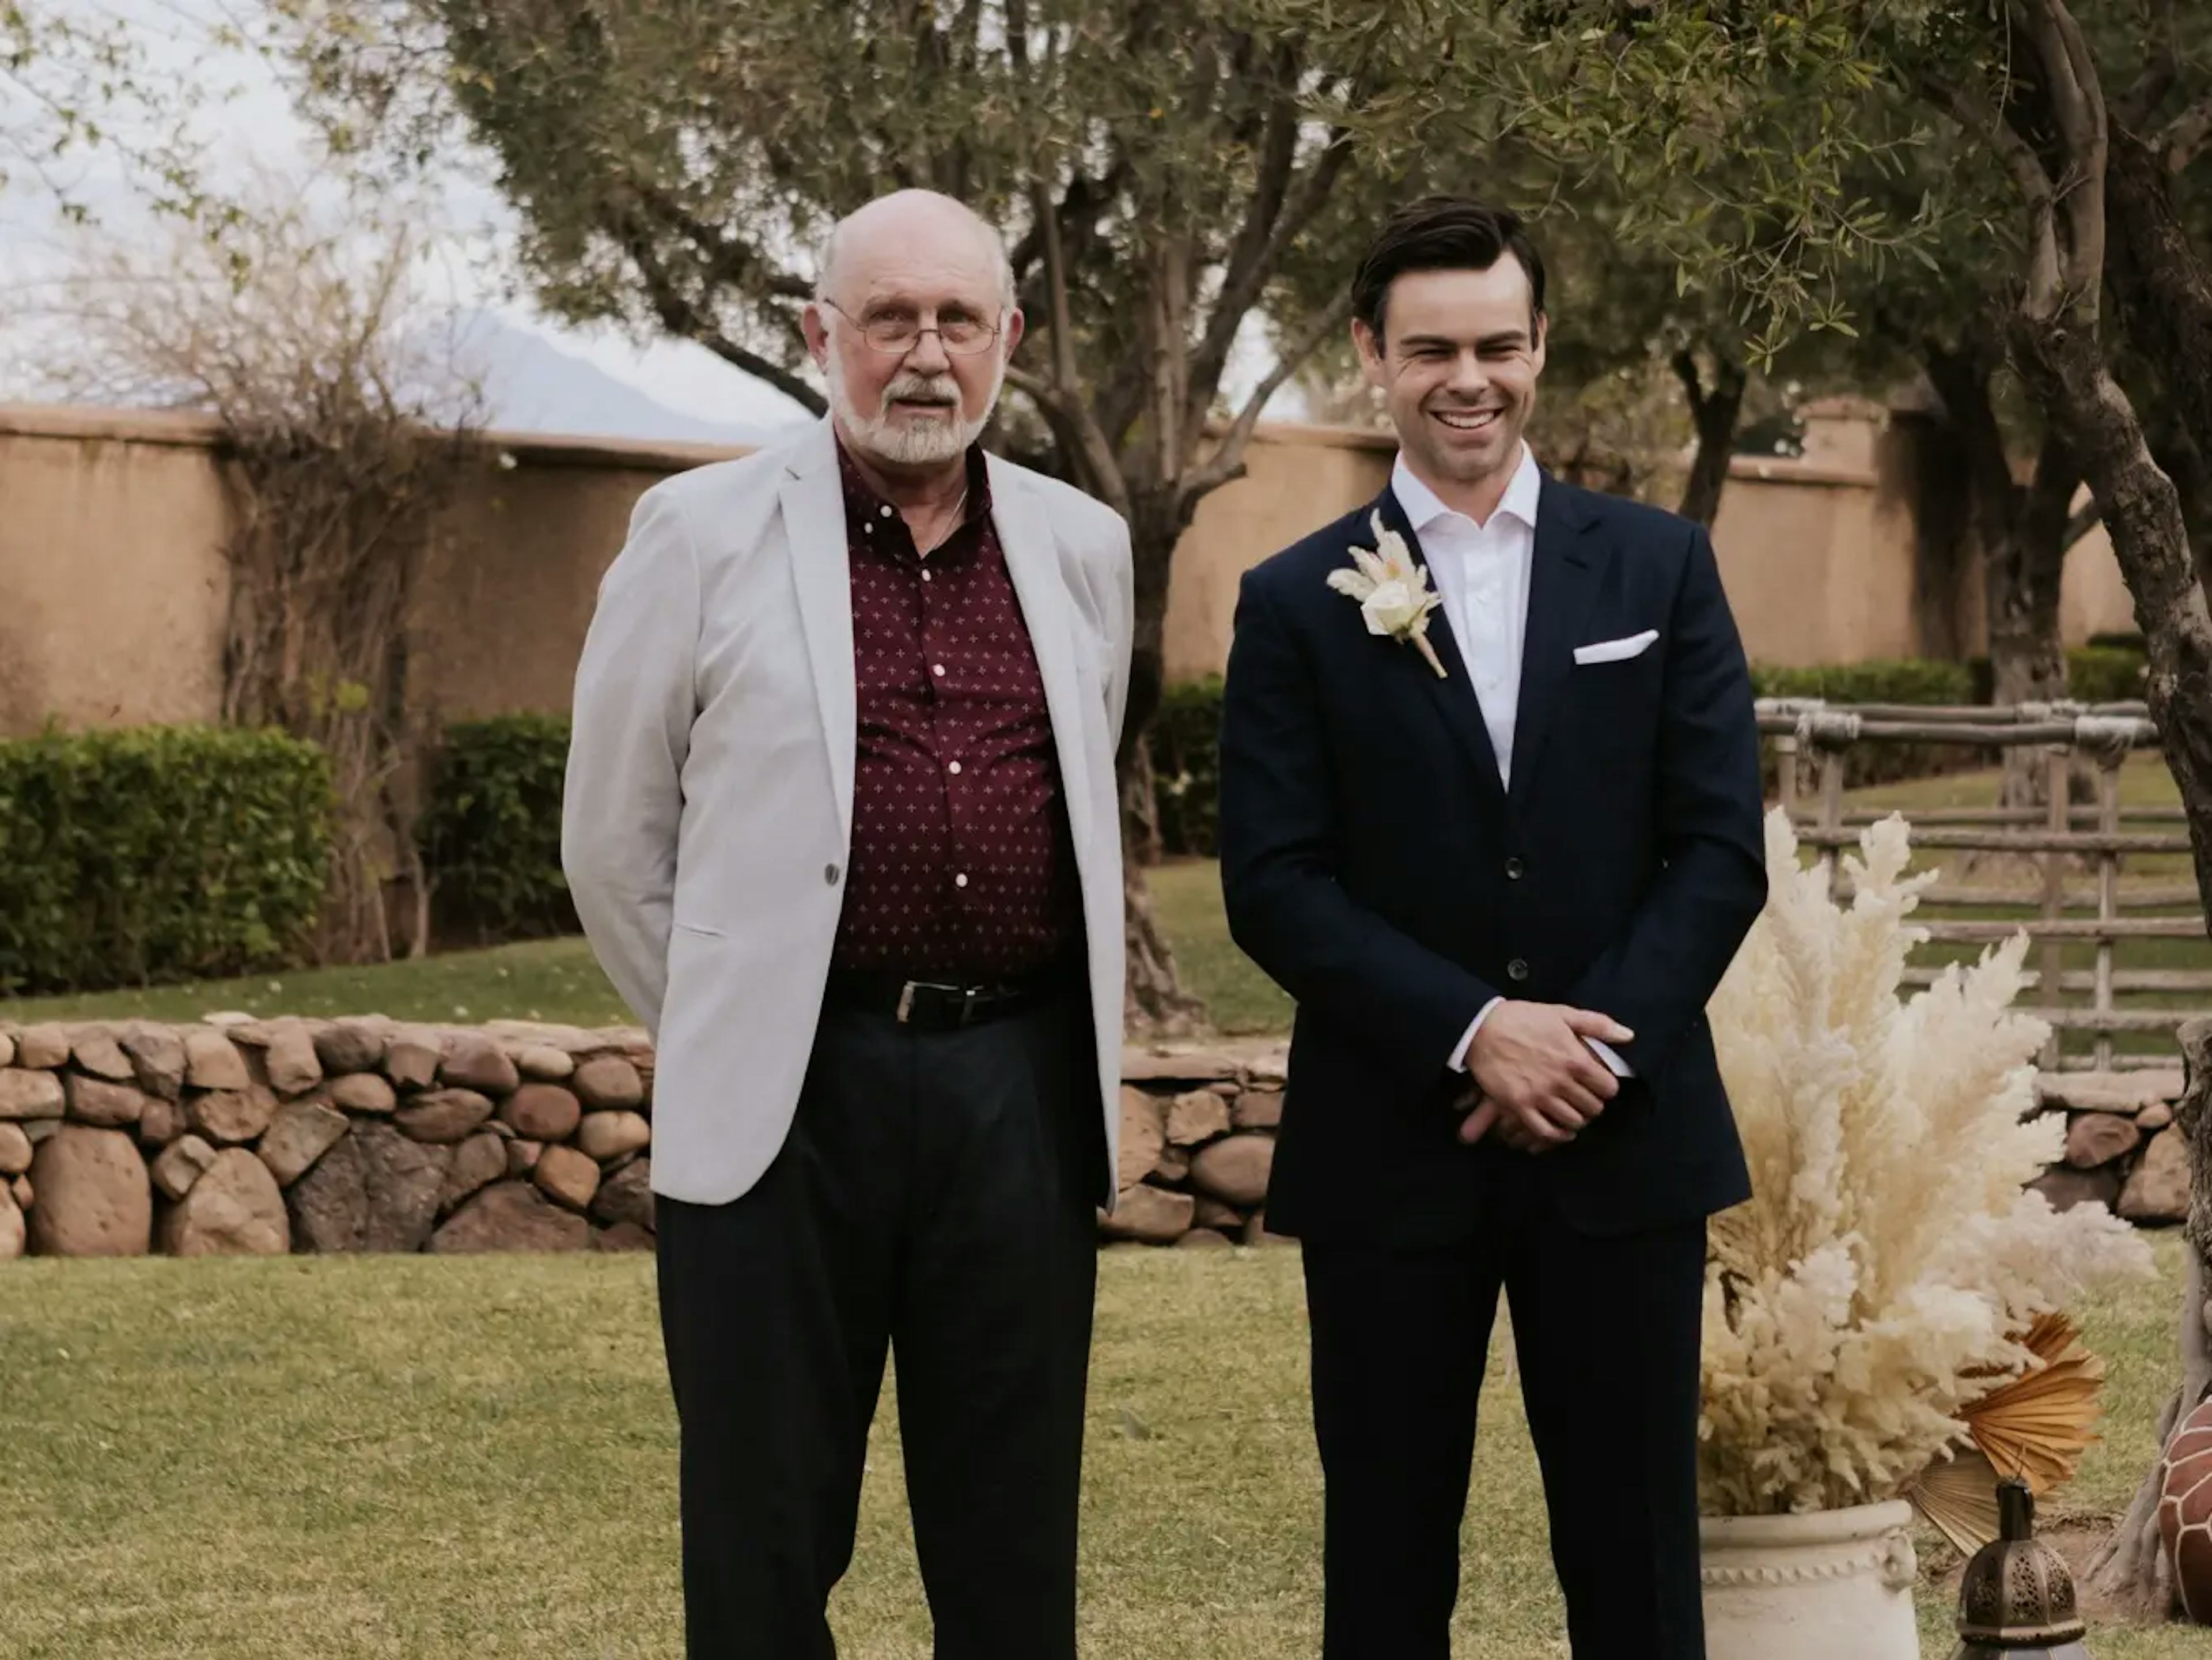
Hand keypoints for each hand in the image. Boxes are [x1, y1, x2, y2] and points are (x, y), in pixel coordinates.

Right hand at [1462, 1001, 1633, 1149]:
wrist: (1482, 1028)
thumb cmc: (1523, 1019)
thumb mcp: (1562, 1014)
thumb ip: (1597, 1025)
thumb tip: (1628, 1036)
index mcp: (1575, 1059)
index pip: (1608, 1088)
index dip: (1606, 1088)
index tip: (1598, 1085)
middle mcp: (1560, 1081)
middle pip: (1593, 1108)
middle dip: (1592, 1104)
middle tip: (1583, 1099)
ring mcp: (1539, 1096)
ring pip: (1572, 1122)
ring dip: (1576, 1119)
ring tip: (1571, 1111)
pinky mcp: (1519, 1106)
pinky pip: (1545, 1132)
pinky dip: (1557, 1135)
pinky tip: (1560, 1130)